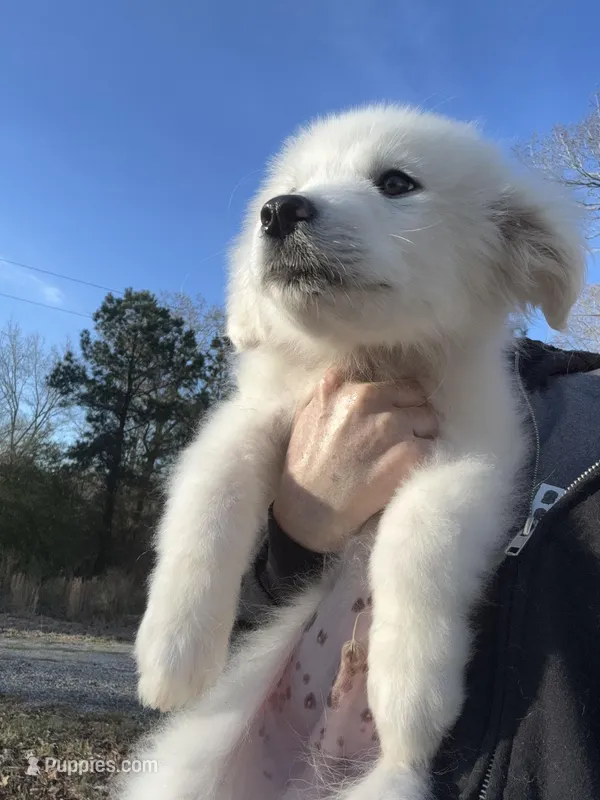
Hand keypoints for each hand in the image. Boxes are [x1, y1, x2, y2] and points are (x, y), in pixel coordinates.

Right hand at [272, 370, 438, 552]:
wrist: (311, 511)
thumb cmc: (306, 465)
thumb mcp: (307, 414)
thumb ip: (329, 388)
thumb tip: (344, 374)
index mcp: (351, 391)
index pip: (400, 386)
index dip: (401, 403)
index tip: (396, 418)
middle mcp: (375, 403)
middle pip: (419, 401)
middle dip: (414, 418)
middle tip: (402, 440)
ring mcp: (395, 428)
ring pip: (430, 423)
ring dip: (423, 438)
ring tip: (403, 458)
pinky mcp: (411, 455)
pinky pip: (434, 449)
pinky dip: (426, 460)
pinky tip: (407, 472)